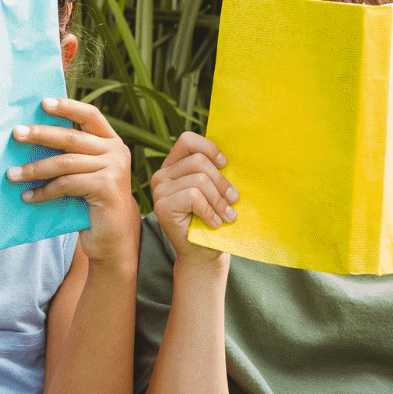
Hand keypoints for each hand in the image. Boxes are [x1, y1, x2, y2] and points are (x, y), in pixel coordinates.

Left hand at [9, 98, 138, 265]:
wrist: (112, 241)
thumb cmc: (91, 206)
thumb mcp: (84, 175)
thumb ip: (71, 157)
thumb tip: (31, 139)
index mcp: (111, 143)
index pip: (90, 115)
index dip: (67, 106)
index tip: (42, 103)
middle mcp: (117, 151)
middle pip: (71, 137)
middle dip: (40, 134)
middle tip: (15, 134)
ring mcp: (114, 168)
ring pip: (65, 162)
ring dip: (34, 168)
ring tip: (12, 174)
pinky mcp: (107, 187)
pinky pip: (66, 184)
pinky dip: (44, 191)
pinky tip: (28, 197)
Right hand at [149, 131, 237, 267]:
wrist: (202, 252)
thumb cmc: (211, 219)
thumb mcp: (214, 190)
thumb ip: (214, 171)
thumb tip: (231, 157)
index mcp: (173, 166)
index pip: (188, 140)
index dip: (209, 148)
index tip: (225, 164)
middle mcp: (162, 175)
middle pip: (199, 162)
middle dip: (222, 182)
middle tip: (233, 201)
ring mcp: (159, 191)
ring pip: (200, 180)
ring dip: (219, 201)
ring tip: (226, 216)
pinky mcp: (162, 206)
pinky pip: (194, 196)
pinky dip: (209, 211)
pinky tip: (213, 222)